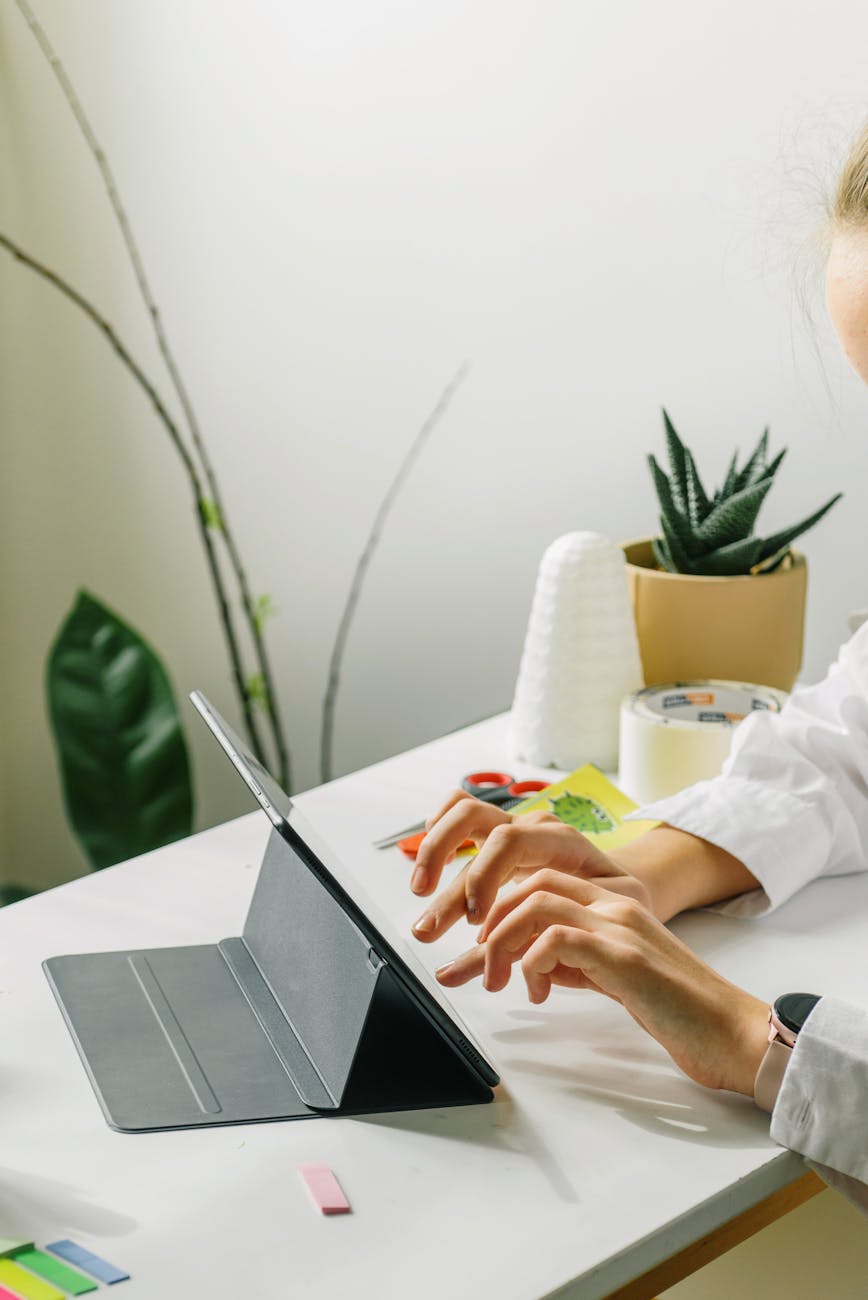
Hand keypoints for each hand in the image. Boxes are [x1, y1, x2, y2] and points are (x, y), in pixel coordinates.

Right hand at [410, 790, 651, 941]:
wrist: (622, 889)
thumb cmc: (610, 908)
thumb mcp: (587, 927)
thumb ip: (537, 946)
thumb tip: (515, 969)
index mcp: (560, 840)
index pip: (507, 842)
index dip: (482, 878)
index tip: (475, 921)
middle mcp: (531, 827)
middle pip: (472, 818)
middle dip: (440, 860)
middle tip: (428, 915)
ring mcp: (511, 827)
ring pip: (460, 814)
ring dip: (431, 852)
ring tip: (419, 896)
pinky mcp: (496, 838)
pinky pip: (458, 814)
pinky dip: (438, 833)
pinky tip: (427, 868)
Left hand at [436, 870, 768, 1095]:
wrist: (734, 1035)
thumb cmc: (680, 1012)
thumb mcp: (614, 978)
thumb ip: (574, 962)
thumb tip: (526, 965)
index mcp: (614, 904)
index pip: (542, 878)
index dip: (501, 906)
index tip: (482, 945)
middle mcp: (616, 904)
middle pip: (531, 880)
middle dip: (490, 920)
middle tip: (480, 965)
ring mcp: (621, 926)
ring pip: (536, 901)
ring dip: (502, 941)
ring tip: (498, 981)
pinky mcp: (625, 957)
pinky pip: (557, 938)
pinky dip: (532, 961)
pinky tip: (538, 991)